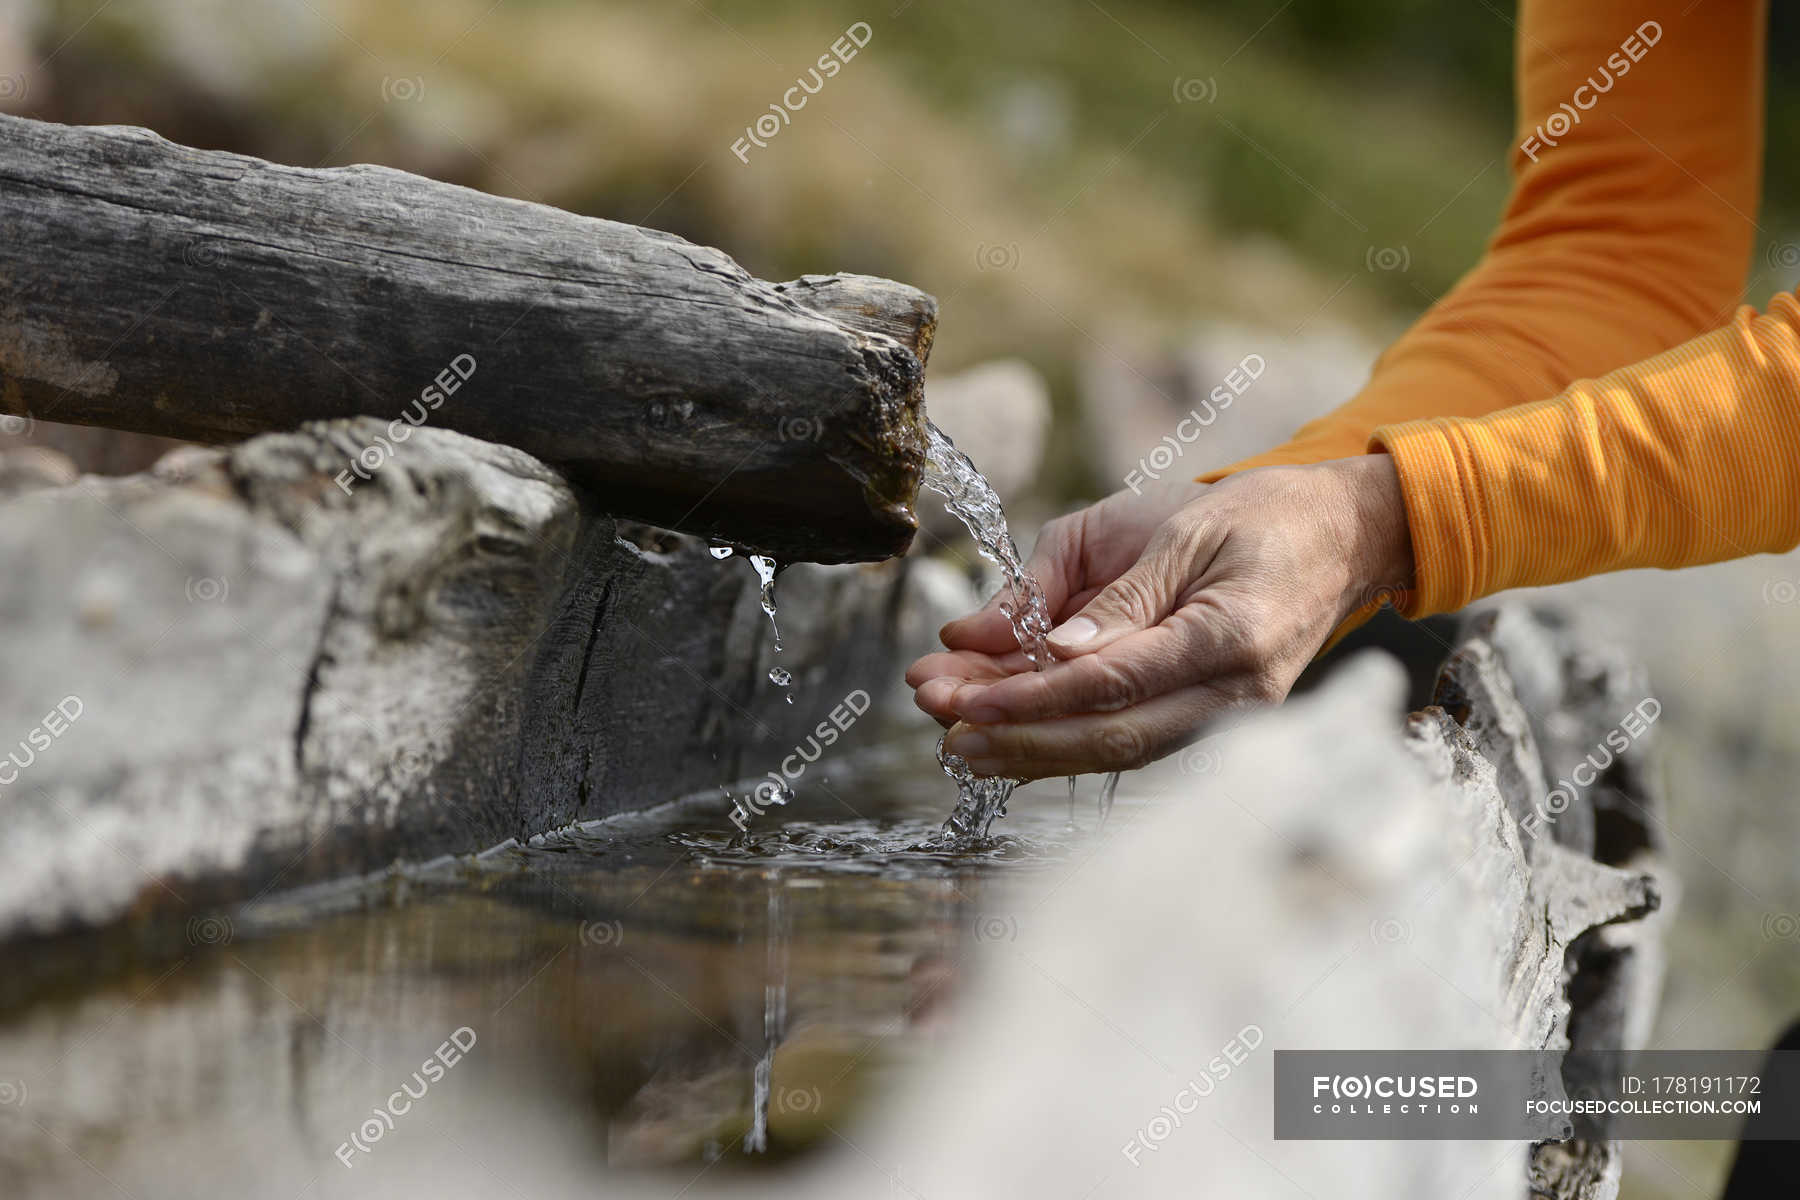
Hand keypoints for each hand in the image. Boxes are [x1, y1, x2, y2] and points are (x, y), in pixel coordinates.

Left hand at [904, 455, 1413, 778]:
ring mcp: (1223, 719)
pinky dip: (1059, 739)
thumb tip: (1033, 643)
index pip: (1116, 684)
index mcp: (1230, 637)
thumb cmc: (1252, 519)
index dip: (1035, 697)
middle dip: (1016, 738)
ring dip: (1027, 746)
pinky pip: (1125, 742)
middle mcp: (1232, 696)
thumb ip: (1108, 592)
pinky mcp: (1205, 723)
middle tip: (941, 726)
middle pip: (1109, 739)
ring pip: (1112, 752)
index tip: (968, 697)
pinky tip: (1001, 735)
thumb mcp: (1174, 529)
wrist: (1336, 538)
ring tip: (950, 730)